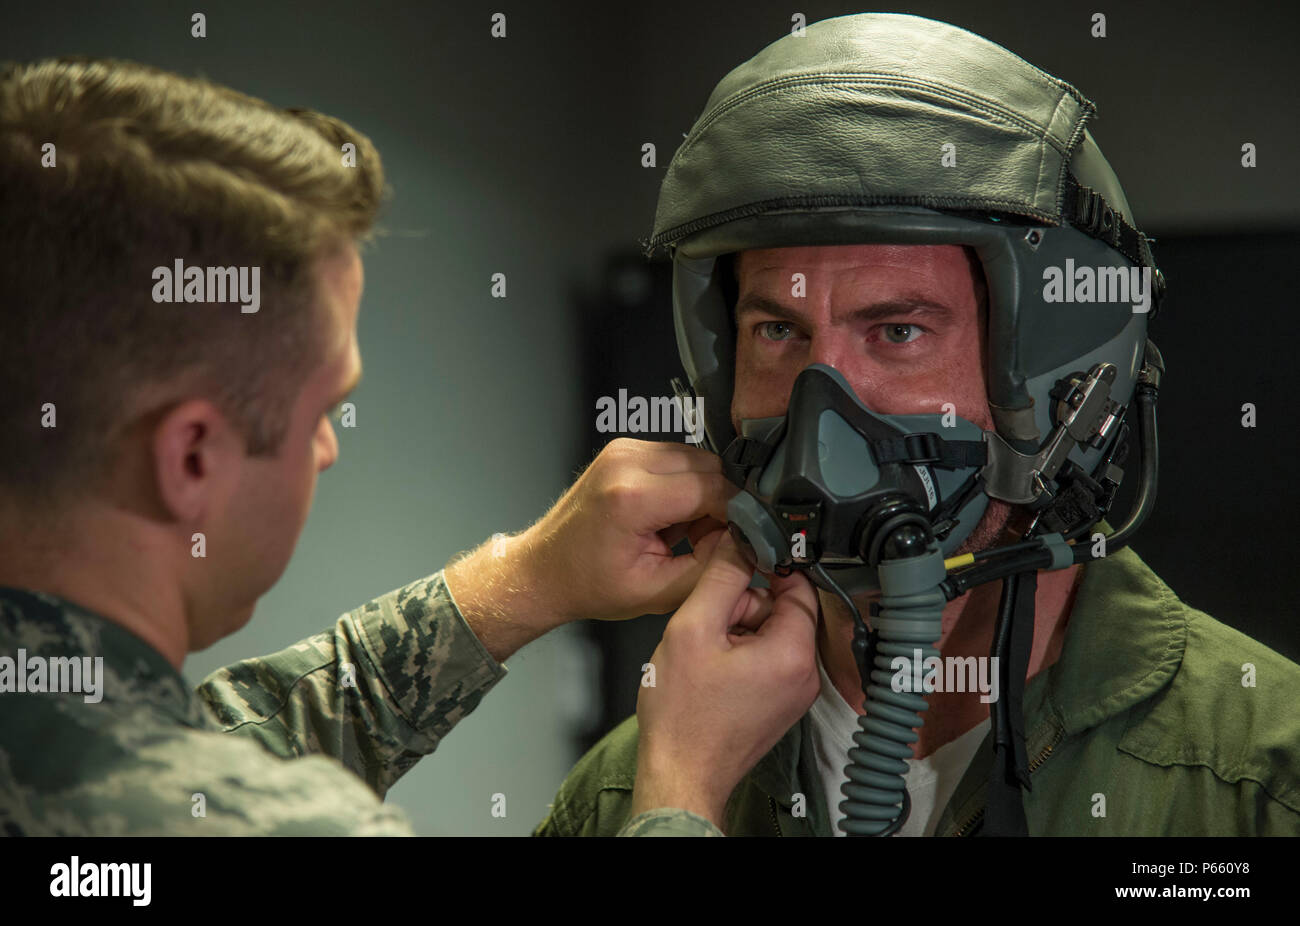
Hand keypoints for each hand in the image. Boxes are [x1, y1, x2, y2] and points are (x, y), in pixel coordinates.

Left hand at [519, 438, 735, 622]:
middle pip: (709, 468)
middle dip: (721, 504)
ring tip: (684, 533)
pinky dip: (685, 486)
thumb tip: (747, 542)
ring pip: (697, 460)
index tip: (744, 538)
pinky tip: (670, 517)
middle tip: (709, 542)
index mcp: (632, 497)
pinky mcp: (625, 449)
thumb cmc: (589, 585)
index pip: (713, 489)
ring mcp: (624, 450)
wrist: (545, 570)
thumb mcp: (658, 592)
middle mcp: (626, 462)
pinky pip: (677, 459)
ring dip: (704, 494)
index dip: (737, 515)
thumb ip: (711, 567)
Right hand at [630, 532, 819, 828]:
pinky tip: (710, 668)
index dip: (762, 570)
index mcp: (793, 653)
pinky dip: (738, 654)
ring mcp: (793, 693)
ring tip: (705, 652)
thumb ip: (720, 578)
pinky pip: (765, 660)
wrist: (679, 775)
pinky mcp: (778, 704)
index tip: (733, 570)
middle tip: (709, 623)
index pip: (798, 585)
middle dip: (743, 606)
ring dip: (737, 630)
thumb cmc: (683, 715)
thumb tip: (739, 540)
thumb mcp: (693, 628)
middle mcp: (805, 675)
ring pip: (770, 634)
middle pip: (782, 610)